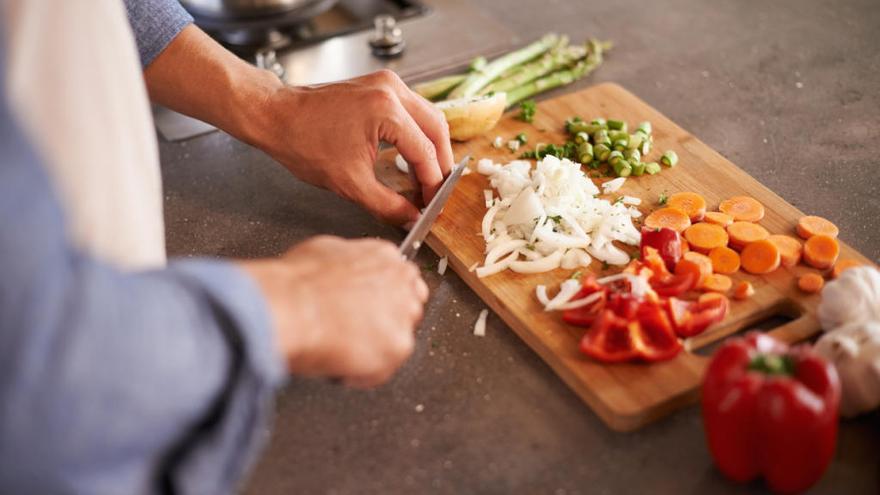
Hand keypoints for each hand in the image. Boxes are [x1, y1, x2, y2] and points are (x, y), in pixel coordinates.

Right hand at [239, 236, 427, 386]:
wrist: (292, 307)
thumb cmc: (297, 283)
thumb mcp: (322, 252)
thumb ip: (346, 262)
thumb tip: (340, 272)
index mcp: (384, 256)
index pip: (402, 280)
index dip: (383, 299)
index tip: (370, 310)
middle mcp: (401, 282)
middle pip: (408, 308)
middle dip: (385, 323)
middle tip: (355, 333)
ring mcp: (403, 315)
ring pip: (397, 341)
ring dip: (374, 349)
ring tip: (341, 349)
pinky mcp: (398, 346)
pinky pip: (382, 369)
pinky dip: (362, 374)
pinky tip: (340, 364)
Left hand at [254, 70, 454, 225]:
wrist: (276, 116)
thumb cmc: (303, 143)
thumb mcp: (349, 183)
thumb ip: (387, 204)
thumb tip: (410, 218)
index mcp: (386, 111)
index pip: (426, 152)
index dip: (433, 183)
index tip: (432, 204)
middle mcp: (392, 90)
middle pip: (437, 129)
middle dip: (441, 163)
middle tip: (436, 191)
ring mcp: (387, 83)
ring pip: (429, 117)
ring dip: (432, 147)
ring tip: (426, 177)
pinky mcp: (380, 85)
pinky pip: (413, 110)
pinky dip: (418, 134)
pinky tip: (413, 156)